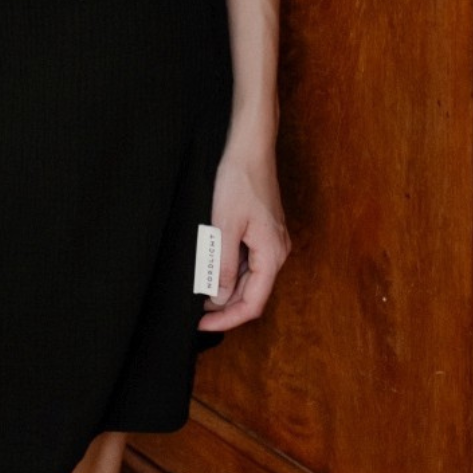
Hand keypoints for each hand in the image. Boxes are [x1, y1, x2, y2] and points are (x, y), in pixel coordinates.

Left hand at [198, 138, 290, 332]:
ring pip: (250, 278)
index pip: (253, 303)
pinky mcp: (263, 230)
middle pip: (253, 293)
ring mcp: (271, 241)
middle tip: (195, 314)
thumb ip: (223, 265)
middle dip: (225, 307)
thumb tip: (220, 299)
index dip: (227, 319)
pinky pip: (248, 260)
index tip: (201, 325)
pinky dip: (230, 270)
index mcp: (272, 254)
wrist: (249, 146)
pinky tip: (211, 269)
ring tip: (199, 294)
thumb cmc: (239, 180)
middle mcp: (277, 251)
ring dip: (226, 289)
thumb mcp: (224, 225)